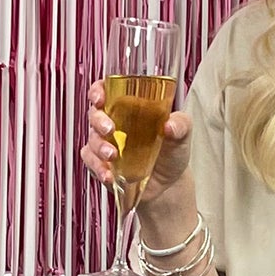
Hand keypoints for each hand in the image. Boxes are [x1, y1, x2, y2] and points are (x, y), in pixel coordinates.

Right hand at [80, 81, 193, 205]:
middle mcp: (114, 122)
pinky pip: (91, 162)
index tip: (100, 98)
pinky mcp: (102, 164)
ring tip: (112, 156)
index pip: (106, 91)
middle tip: (110, 129)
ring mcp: (106, 144)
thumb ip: (181, 125)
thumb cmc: (174, 152)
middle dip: (98, 120)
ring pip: (91, 139)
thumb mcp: (183, 134)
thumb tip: (169, 126)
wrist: (170, 185)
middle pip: (94, 114)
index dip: (98, 91)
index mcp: (130, 107)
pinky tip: (109, 175)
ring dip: (99, 147)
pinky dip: (97, 168)